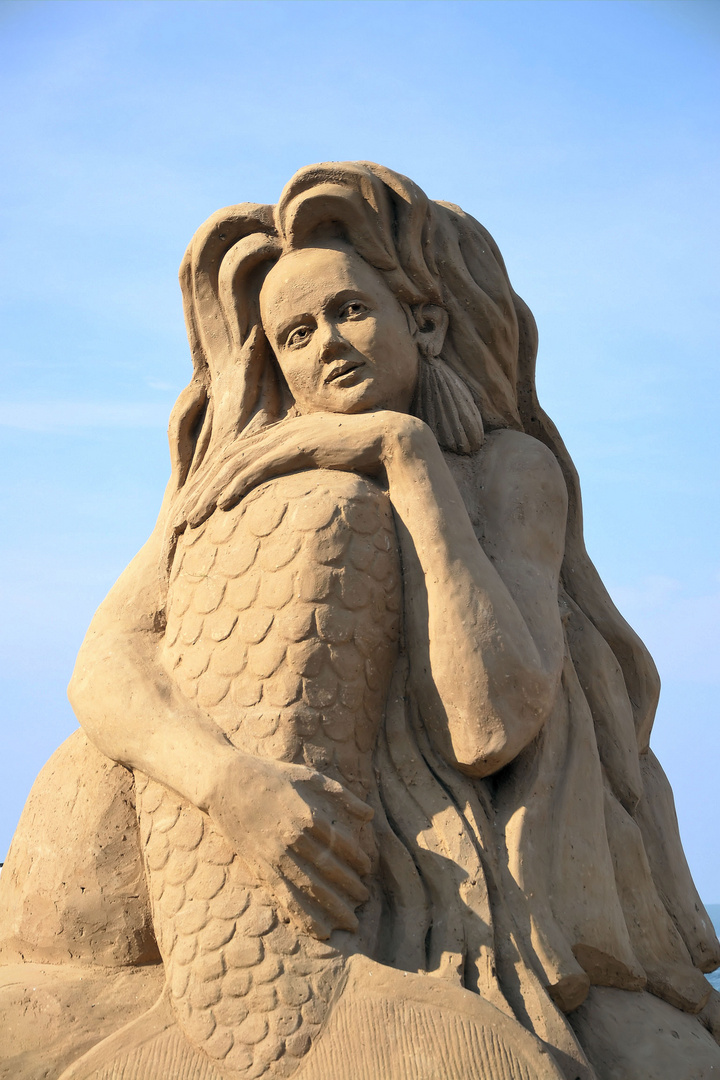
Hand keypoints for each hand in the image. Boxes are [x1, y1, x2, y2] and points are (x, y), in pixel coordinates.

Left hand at [182, 410, 429, 526]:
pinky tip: (220, 507)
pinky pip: (258, 466)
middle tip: (177, 524)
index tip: (191, 517)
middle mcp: (277, 436)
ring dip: (207, 495)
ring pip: (233, 467)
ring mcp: (287, 438)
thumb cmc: (364, 464)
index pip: (232, 466)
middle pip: (223, 465)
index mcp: (279, 442)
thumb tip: (295, 518)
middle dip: (197, 494)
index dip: (207, 490)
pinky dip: (236, 486)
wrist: (394, 444)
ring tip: (188, 521)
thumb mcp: (324, 478)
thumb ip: (303, 488)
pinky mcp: (298, 445)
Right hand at [207, 750, 374, 938]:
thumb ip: (341, 794)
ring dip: (332, 908)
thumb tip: (370, 815)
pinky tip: (319, 931)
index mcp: (308, 815)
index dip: (357, 859)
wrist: (227, 783)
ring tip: (350, 923)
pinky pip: (285, 897)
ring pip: (310, 888)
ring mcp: (276, 856)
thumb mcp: (309, 776)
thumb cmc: (272, 776)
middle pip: (329, 869)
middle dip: (350, 887)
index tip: (368, 869)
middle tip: (365, 898)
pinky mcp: (261, 868)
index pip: (341, 844)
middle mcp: (294, 839)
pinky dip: (303, 916)